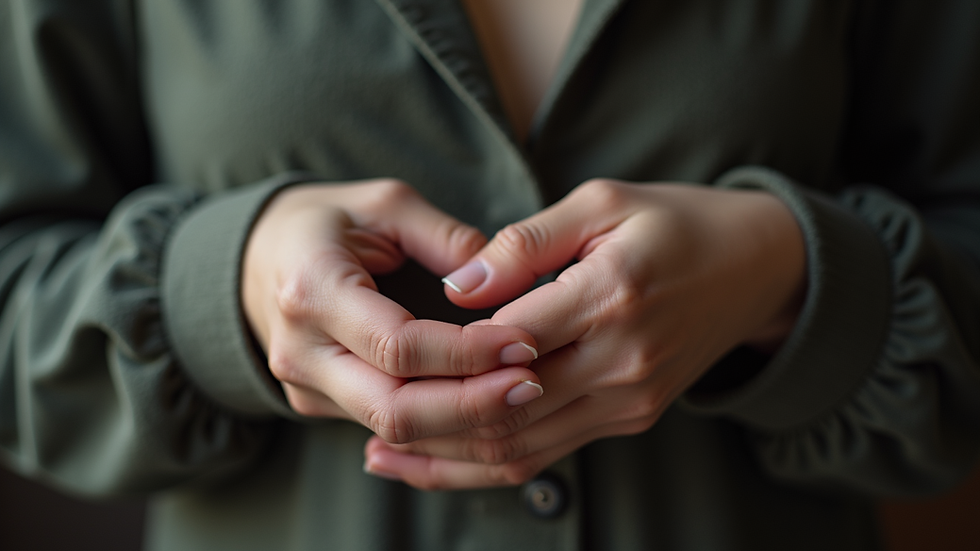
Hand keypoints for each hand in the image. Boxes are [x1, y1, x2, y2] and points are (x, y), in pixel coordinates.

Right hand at [242, 179, 543, 443]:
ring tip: (521, 395)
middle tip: (532, 384)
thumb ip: (445, 237)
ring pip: (393, 429)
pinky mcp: (318, 404)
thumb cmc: (326, 221)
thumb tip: (504, 281)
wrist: (257, 256)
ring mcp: (304, 385)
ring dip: (464, 422)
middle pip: (395, 409)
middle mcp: (300, 350)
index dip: (468, 354)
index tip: (525, 341)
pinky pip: (386, 427)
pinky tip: (485, 407)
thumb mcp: (385, 203)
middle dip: (472, 406)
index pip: (399, 346)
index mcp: (312, 289)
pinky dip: (440, 424)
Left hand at [363, 179, 805, 488]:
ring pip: (521, 448)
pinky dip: (490, 463)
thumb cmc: (675, 221)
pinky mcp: (631, 417)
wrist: (759, 268)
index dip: (439, 350)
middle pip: (504, 410)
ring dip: (448, 458)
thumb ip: (524, 245)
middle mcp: (623, 361)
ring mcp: (630, 399)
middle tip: (363, 417)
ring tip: (382, 454)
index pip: (503, 339)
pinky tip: (441, 461)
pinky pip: (549, 454)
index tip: (385, 344)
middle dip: (426, 421)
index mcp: (612, 294)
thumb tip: (456, 287)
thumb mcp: (602, 202)